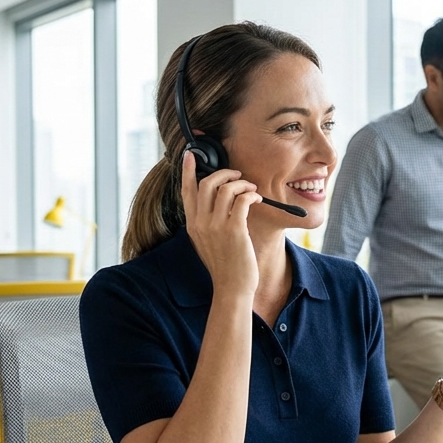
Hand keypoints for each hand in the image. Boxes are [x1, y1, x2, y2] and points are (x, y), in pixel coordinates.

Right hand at [180, 150, 261, 297]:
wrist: (232, 288)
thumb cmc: (225, 265)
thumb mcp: (208, 242)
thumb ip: (209, 221)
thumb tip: (221, 199)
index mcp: (192, 225)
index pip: (186, 191)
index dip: (188, 170)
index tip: (190, 155)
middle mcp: (201, 223)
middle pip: (206, 184)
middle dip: (223, 173)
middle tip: (236, 175)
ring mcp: (216, 226)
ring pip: (225, 188)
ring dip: (241, 183)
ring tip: (251, 189)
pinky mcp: (234, 230)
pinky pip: (242, 200)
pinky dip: (251, 194)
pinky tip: (256, 200)